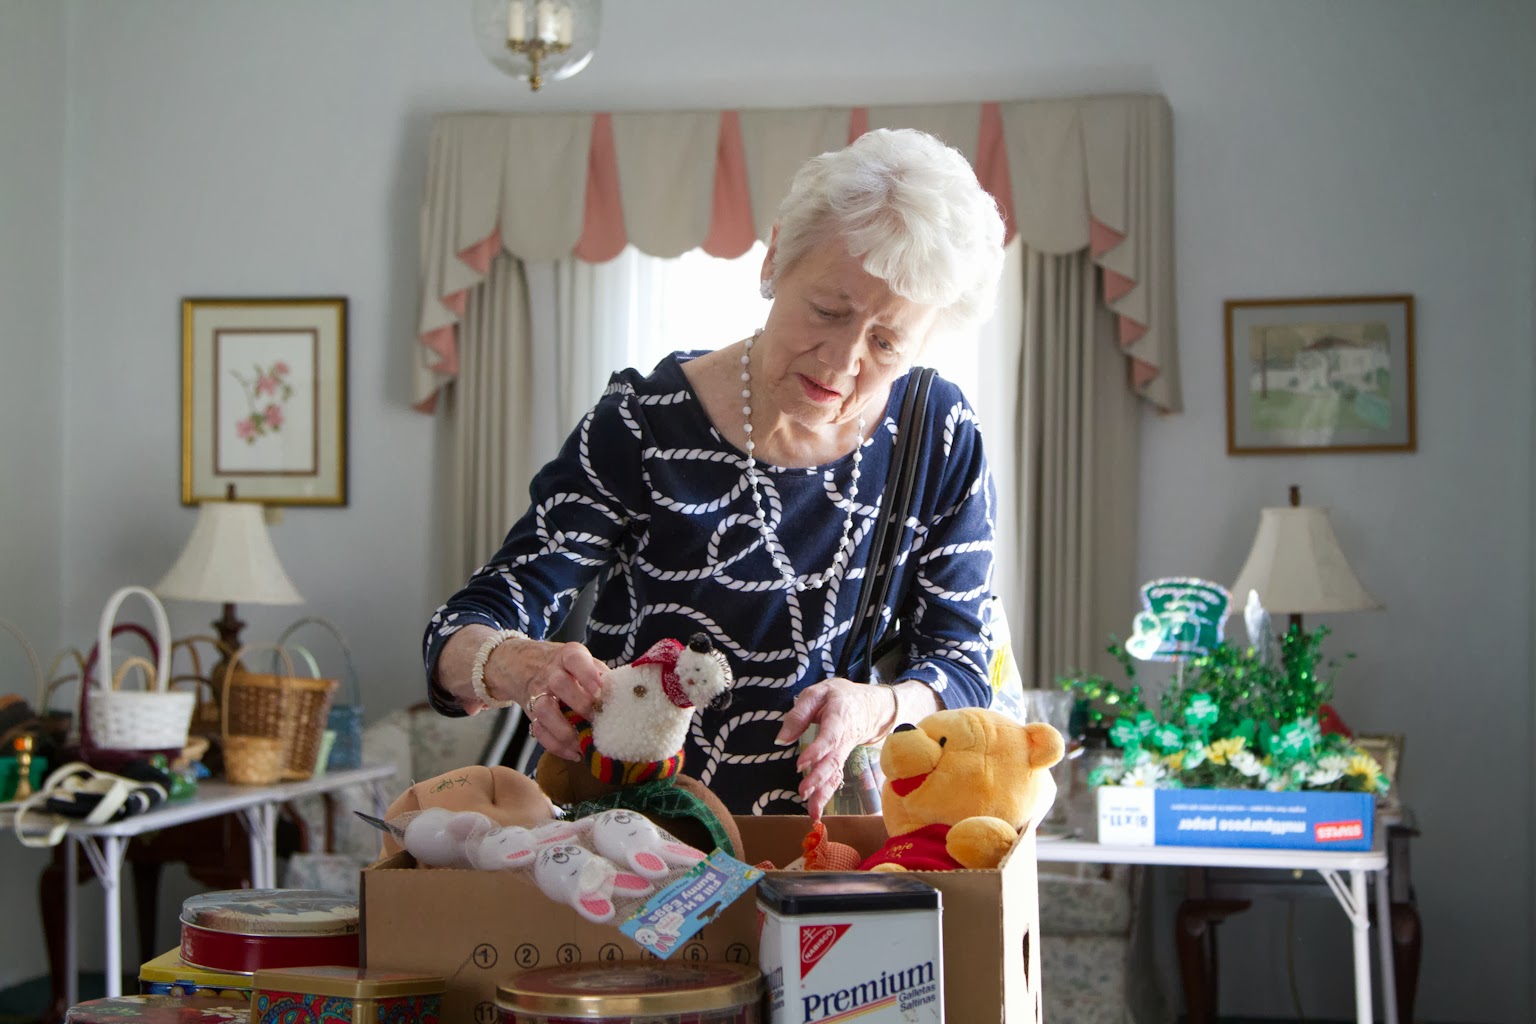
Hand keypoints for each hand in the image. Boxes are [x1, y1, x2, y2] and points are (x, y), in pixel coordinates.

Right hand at [487, 639, 605, 760]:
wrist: (525, 664)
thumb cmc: (566, 667)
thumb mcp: (584, 662)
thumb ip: (602, 676)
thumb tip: (625, 697)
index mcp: (567, 656)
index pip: (574, 659)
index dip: (587, 674)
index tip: (599, 690)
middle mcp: (550, 673)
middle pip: (559, 684)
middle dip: (580, 704)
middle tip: (597, 719)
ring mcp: (538, 694)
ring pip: (544, 711)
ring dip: (565, 731)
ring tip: (584, 744)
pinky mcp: (531, 714)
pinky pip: (539, 731)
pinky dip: (556, 746)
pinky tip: (574, 754)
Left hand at [774, 678, 897, 819]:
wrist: (869, 705)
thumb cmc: (838, 696)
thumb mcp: (817, 693)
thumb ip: (799, 714)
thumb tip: (781, 740)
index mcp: (839, 717)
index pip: (829, 736)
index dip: (817, 751)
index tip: (800, 764)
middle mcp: (844, 739)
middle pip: (833, 761)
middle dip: (818, 778)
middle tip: (802, 792)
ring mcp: (844, 752)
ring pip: (835, 774)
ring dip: (823, 793)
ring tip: (811, 812)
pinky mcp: (841, 760)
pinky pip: (835, 778)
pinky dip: (826, 795)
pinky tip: (816, 811)